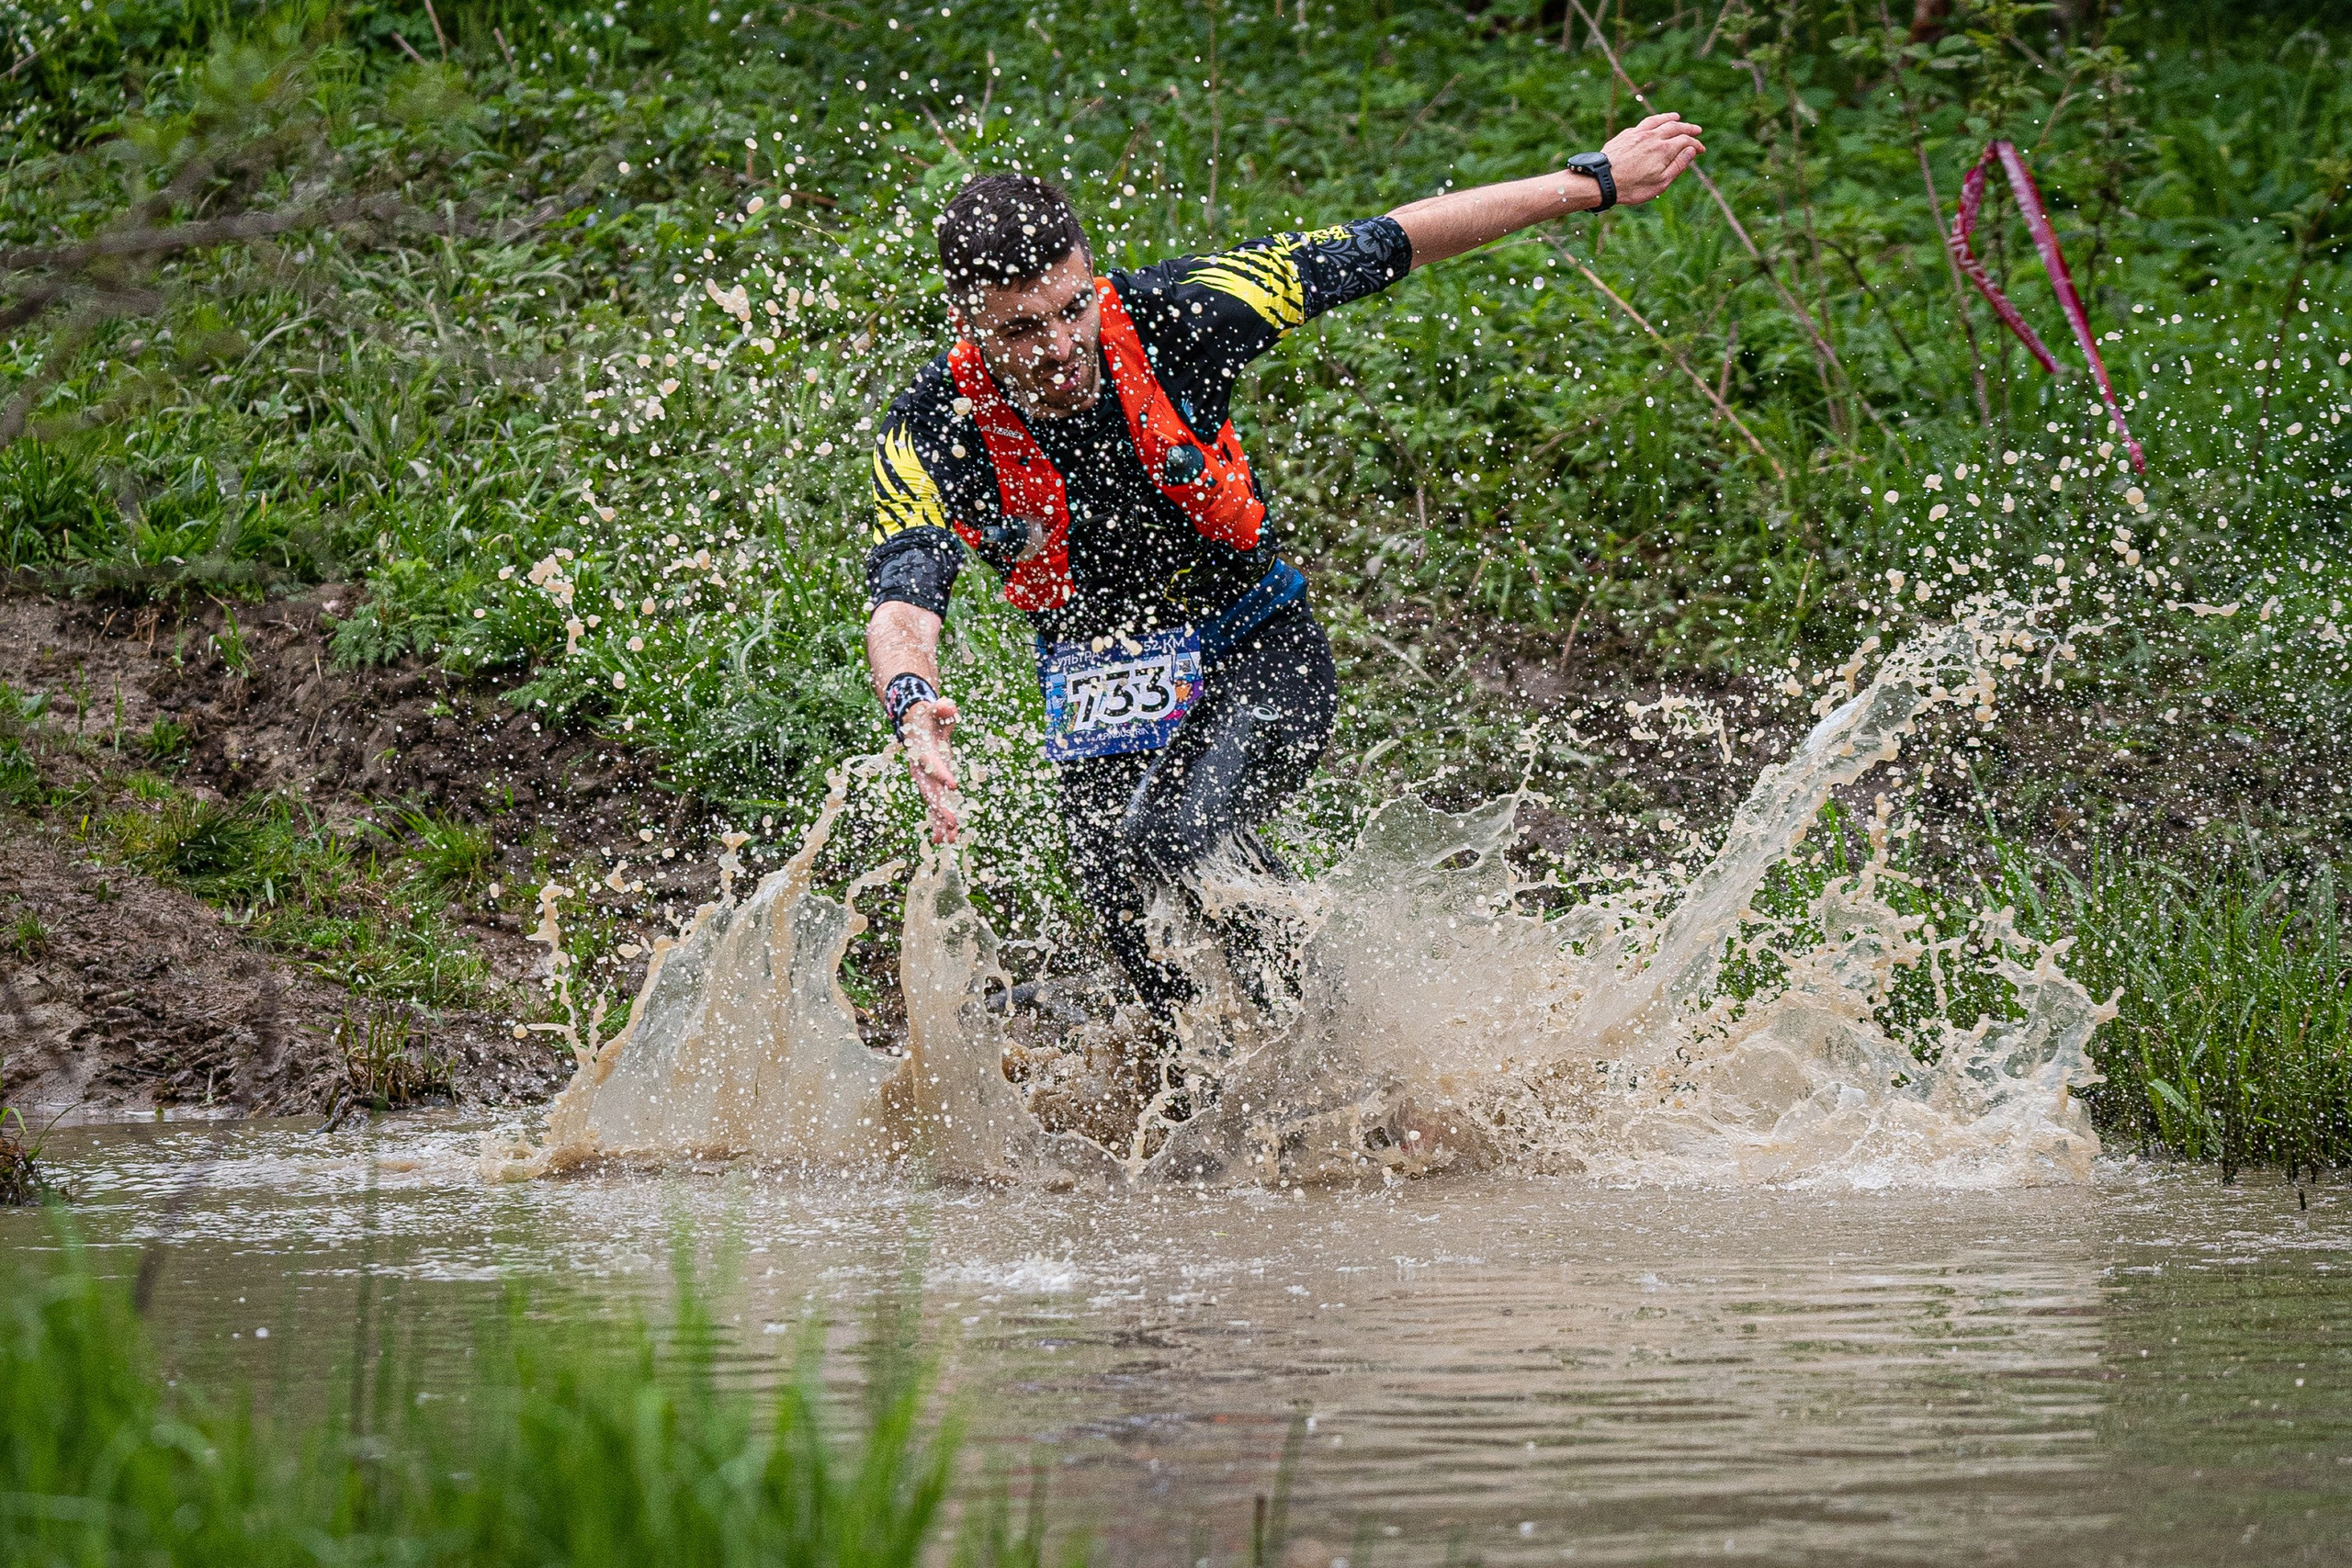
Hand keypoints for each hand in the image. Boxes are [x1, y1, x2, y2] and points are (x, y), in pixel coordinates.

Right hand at [900, 697, 961, 843]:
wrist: (915, 725)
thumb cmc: (928, 717)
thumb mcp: (935, 709)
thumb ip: (942, 709)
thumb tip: (949, 706)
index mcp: (922, 751)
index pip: (931, 764)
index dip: (941, 774)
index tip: (954, 784)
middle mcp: (921, 769)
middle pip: (930, 790)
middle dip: (941, 807)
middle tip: (953, 821)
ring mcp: (925, 780)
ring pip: (932, 804)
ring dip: (940, 822)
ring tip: (948, 841)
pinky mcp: (931, 786)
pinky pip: (934, 805)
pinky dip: (940, 821)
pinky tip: (947, 839)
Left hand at [1600, 112, 1705, 204]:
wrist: (1601, 181)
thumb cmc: (1631, 187)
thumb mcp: (1660, 183)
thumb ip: (1678, 165)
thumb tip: (1691, 150)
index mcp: (1664, 149)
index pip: (1685, 141)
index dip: (1696, 145)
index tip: (1701, 150)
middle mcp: (1652, 137)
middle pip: (1674, 127)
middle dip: (1688, 128)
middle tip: (1697, 130)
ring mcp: (1637, 134)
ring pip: (1657, 120)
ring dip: (1669, 118)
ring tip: (1677, 117)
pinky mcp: (1625, 135)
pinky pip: (1642, 124)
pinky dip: (1652, 122)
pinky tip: (1652, 125)